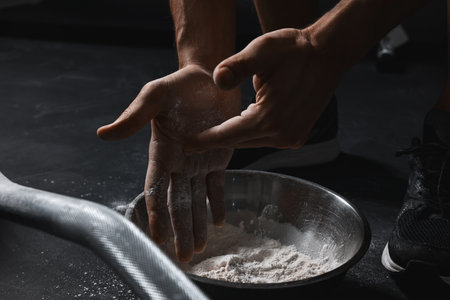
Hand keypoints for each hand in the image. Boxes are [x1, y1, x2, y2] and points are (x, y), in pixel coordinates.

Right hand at [97, 65, 239, 261]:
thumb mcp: (154, 97)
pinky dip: (216, 203)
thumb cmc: (177, 85)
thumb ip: (133, 117)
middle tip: (184, 256)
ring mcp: (199, 162)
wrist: (208, 77)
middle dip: (180, 230)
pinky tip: (218, 220)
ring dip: (197, 224)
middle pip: (178, 203)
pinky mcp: (219, 157)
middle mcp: (179, 162)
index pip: (156, 189)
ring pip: (197, 200)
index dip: (157, 214)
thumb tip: (103, 135)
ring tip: (200, 248)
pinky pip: (216, 185)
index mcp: (162, 152)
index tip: (157, 238)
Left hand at [185, 28, 342, 150]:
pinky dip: (250, 134)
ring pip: (252, 142)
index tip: (186, 146)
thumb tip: (217, 80)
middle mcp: (281, 134)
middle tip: (193, 142)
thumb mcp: (262, 50)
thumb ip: (237, 66)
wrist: (327, 54)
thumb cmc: (293, 50)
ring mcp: (291, 137)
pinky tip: (241, 124)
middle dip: (216, 140)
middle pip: (239, 142)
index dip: (205, 141)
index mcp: (269, 118)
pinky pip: (265, 139)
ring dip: (234, 136)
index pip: (228, 135)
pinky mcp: (297, 136)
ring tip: (212, 134)